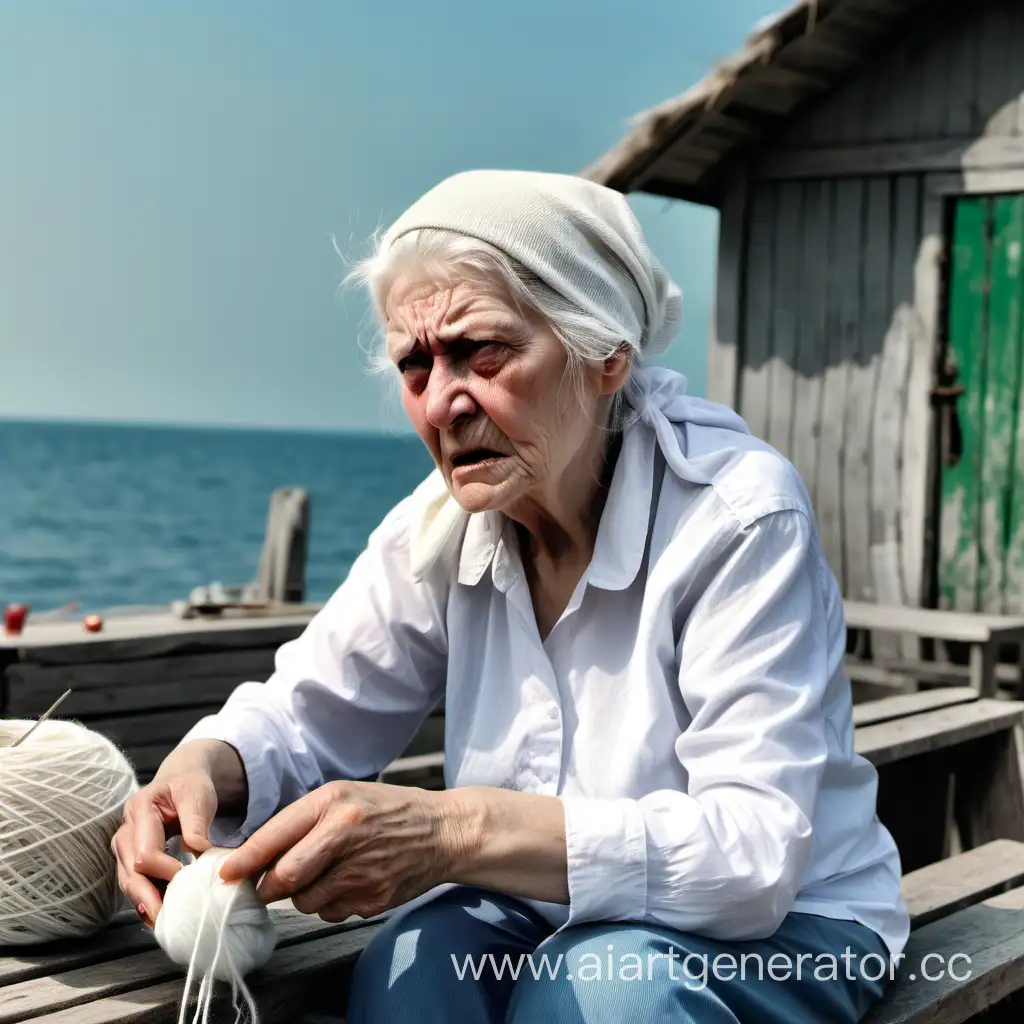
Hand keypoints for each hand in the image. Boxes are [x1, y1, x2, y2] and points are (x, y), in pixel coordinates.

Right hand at [111, 771, 217, 927]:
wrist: (180, 780)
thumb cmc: (189, 786)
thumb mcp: (198, 795)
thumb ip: (196, 823)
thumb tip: (198, 853)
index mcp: (141, 809)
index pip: (145, 852)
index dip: (165, 870)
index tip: (189, 879)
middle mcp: (125, 830)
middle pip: (129, 872)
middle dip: (147, 897)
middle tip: (167, 920)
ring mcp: (124, 846)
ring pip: (127, 881)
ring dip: (144, 903)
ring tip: (162, 924)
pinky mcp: (129, 858)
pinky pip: (133, 883)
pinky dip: (146, 899)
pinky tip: (160, 915)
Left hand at [218, 780, 461, 920]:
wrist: (444, 831)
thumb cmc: (387, 809)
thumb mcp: (344, 796)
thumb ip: (302, 823)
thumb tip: (257, 859)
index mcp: (334, 803)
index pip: (276, 837)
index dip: (245, 861)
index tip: (224, 875)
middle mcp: (346, 834)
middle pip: (285, 877)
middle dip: (269, 887)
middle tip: (267, 885)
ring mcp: (362, 870)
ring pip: (305, 901)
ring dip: (303, 895)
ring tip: (329, 871)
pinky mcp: (374, 898)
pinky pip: (332, 911)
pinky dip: (331, 903)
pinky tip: (353, 880)